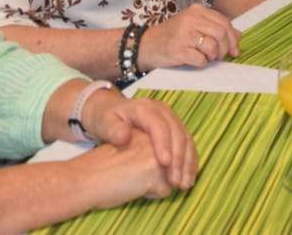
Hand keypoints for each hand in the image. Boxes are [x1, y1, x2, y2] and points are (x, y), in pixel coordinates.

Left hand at [80, 93, 196, 189]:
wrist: (108, 110)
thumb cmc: (105, 118)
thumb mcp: (103, 121)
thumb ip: (112, 129)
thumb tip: (124, 137)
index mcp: (145, 108)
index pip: (159, 125)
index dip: (164, 144)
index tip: (164, 164)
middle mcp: (162, 112)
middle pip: (177, 133)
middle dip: (179, 158)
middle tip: (176, 181)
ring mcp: (170, 120)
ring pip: (185, 139)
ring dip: (187, 162)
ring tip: (185, 183)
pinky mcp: (173, 130)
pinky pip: (186, 145)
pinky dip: (188, 162)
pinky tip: (187, 177)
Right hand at [136, 3, 241, 70]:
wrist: (145, 45)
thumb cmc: (172, 36)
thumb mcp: (193, 26)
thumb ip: (214, 27)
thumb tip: (239, 35)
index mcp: (197, 11)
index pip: (224, 22)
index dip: (233, 38)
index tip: (235, 50)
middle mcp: (191, 19)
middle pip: (221, 33)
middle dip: (225, 49)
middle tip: (220, 57)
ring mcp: (184, 34)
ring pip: (213, 46)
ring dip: (213, 57)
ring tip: (206, 58)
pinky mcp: (178, 50)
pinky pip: (200, 59)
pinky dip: (201, 63)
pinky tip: (194, 61)